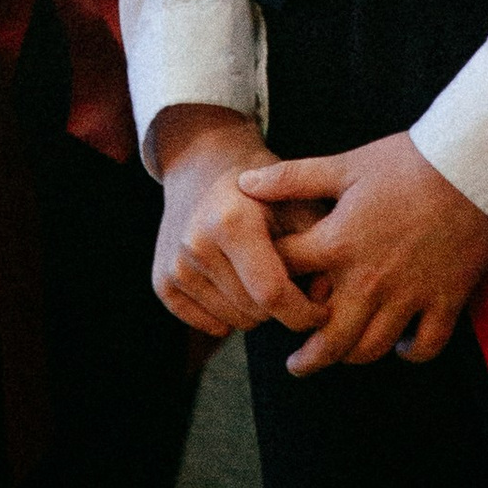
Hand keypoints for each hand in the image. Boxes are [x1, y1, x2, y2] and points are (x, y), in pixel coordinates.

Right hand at [149, 107, 323, 339]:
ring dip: (254, 312)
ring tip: (262, 277)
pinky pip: (205, 323)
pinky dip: (226, 315)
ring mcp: (174, 265)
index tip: (323, 313)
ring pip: (231, 321)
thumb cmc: (261, 186)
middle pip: (252, 312)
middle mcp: (196, 244)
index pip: (271, 293)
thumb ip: (318, 246)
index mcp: (232, 222)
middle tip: (292, 285)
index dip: (303, 313)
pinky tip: (236, 285)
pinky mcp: (162, 281)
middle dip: (281, 309)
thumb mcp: (296, 200)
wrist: (204, 164)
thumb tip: (326, 297)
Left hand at [237, 132, 487, 372]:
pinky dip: (408, 352)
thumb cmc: (409, 162)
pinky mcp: (445, 301)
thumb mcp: (346, 165)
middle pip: (328, 338)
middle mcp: (368, 280)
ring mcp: (408, 296)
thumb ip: (294, 178)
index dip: (268, 283)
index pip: (286, 276)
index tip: (267, 290)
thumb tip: (244, 185)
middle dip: (307, 357)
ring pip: (371, 348)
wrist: (475, 167)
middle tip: (297, 364)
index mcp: (339, 244)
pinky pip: (424, 345)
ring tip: (340, 357)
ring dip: (351, 357)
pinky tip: (399, 346)